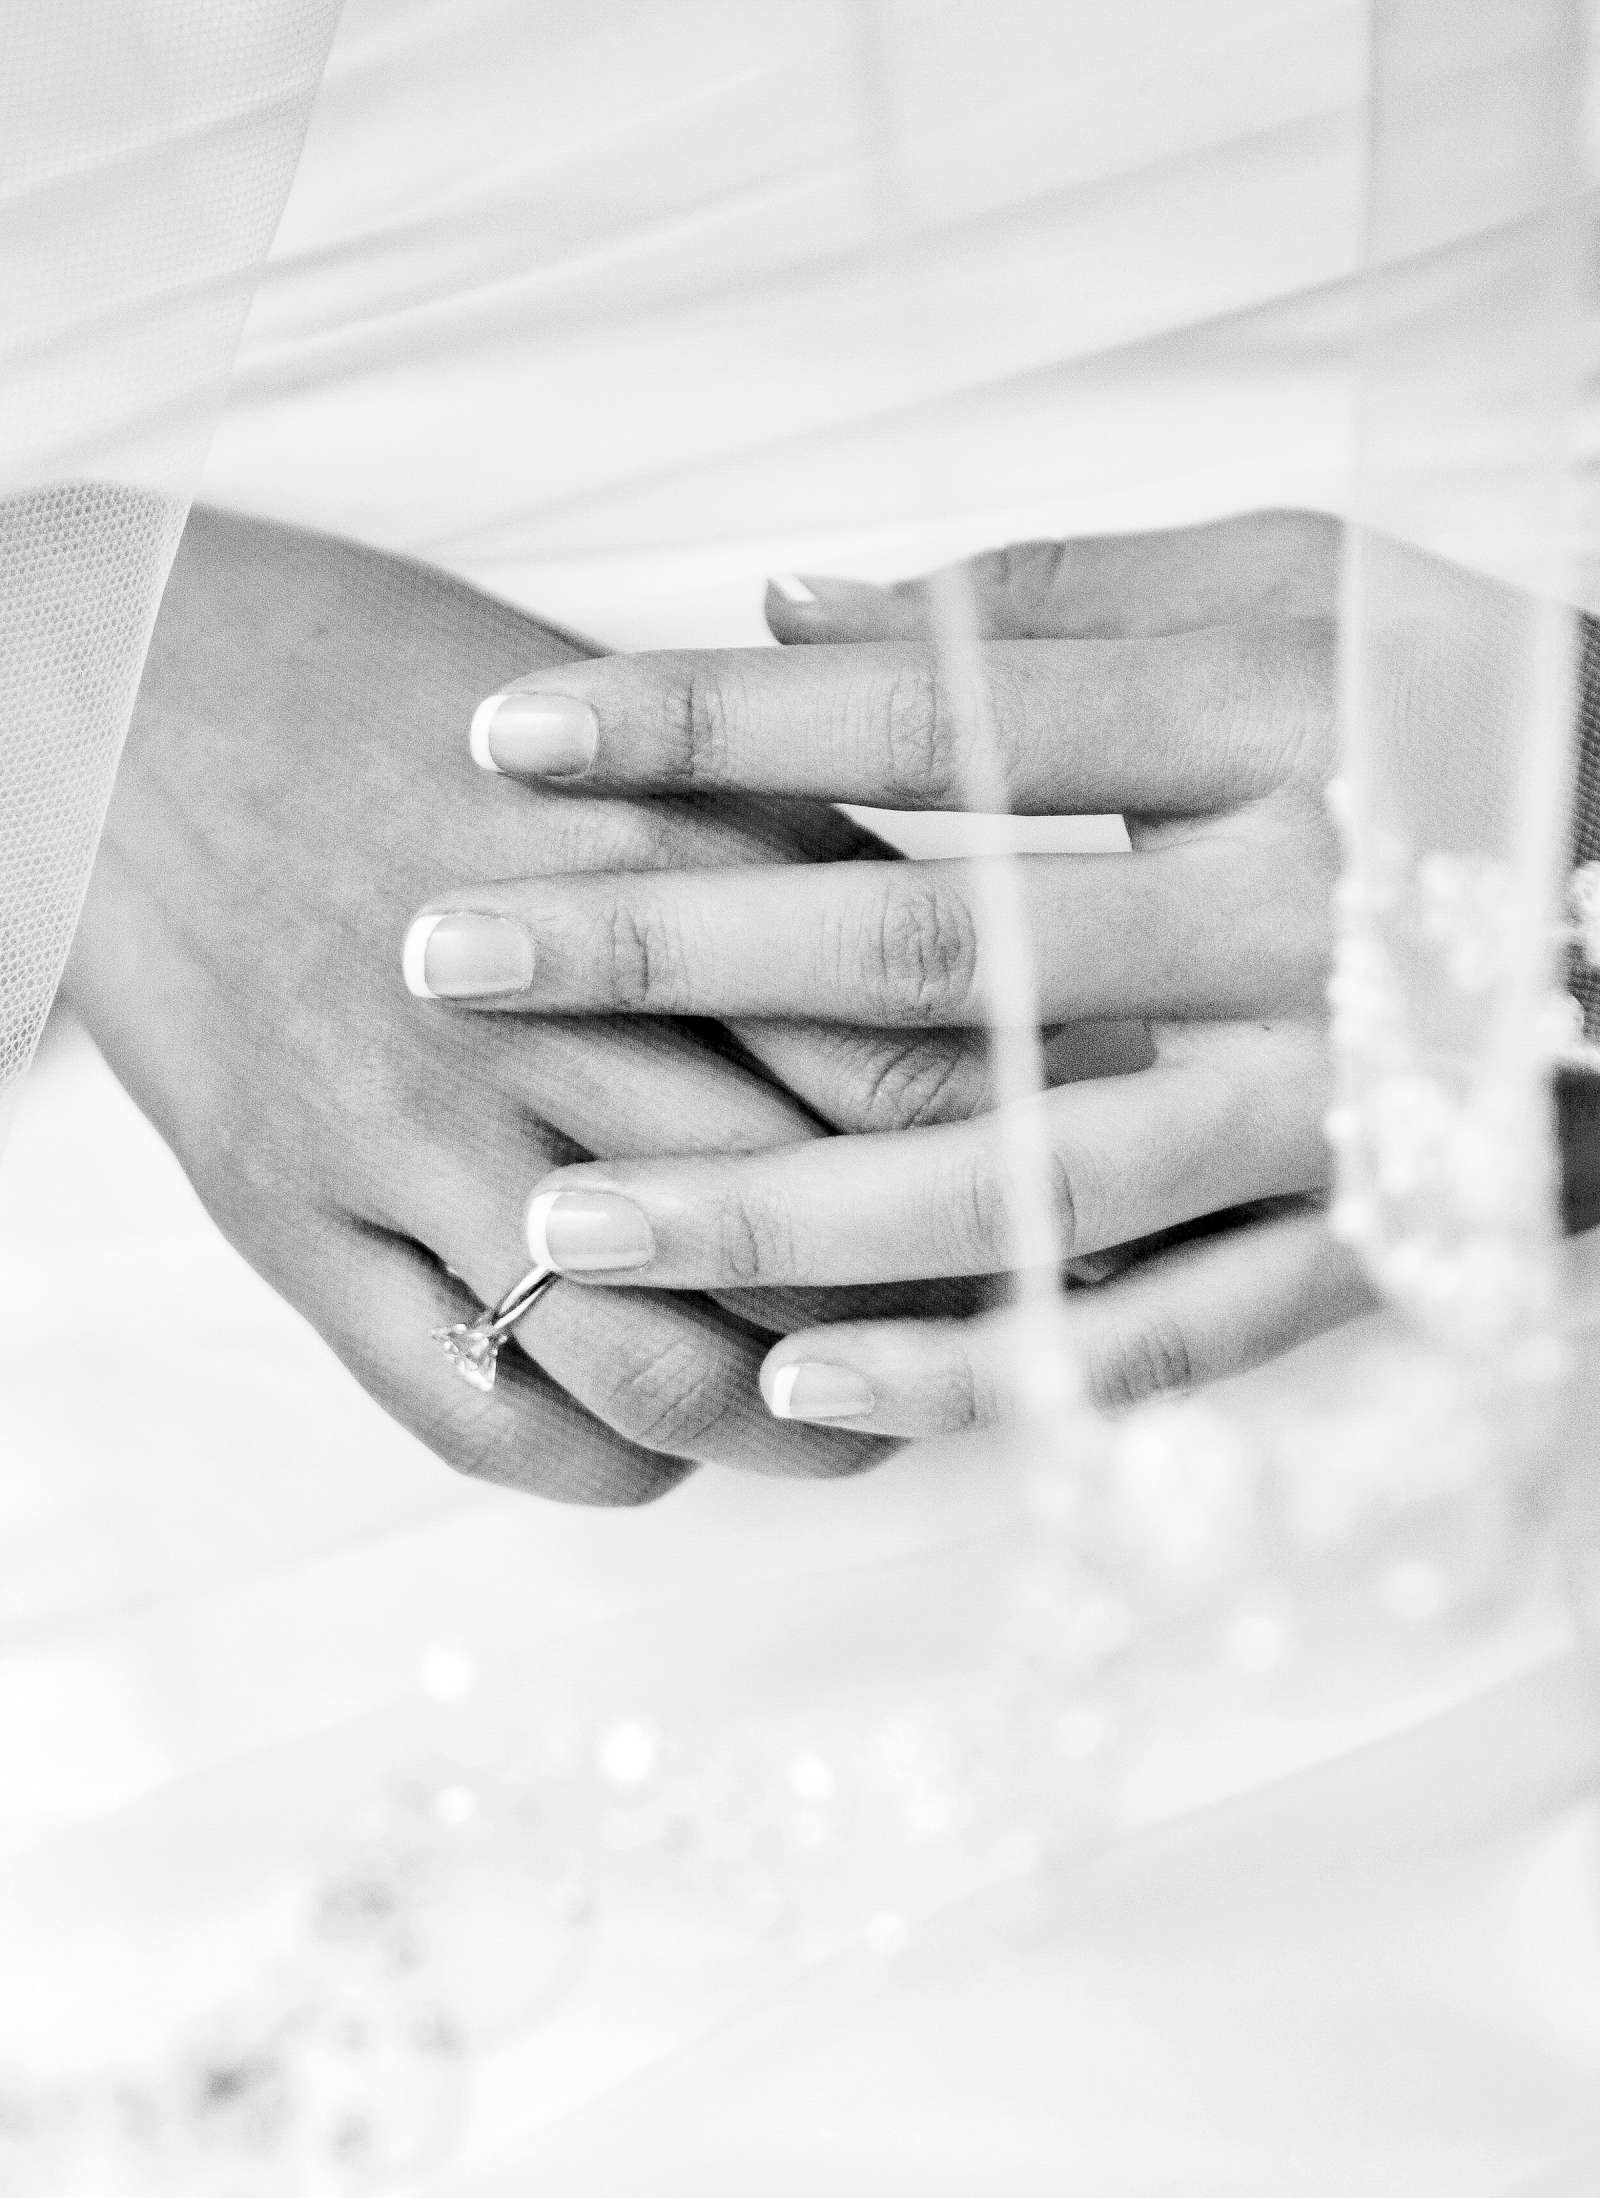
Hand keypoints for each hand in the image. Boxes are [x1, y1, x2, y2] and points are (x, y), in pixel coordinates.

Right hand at [68, 508, 974, 1497]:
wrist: (114, 694)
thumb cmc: (388, 692)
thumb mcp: (622, 730)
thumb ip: (800, 851)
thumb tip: (994, 992)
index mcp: (654, 861)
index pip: (910, 1061)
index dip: (1031, 1153)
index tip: (1087, 1187)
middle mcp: (542, 1011)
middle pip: (817, 1229)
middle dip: (946, 1313)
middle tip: (1008, 1336)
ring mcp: (406, 1133)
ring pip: (663, 1363)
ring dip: (794, 1426)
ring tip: (851, 1420)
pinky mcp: (292, 1222)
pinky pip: (480, 1416)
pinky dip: (609, 1463)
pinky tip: (661, 1437)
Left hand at [424, 512, 1371, 1428]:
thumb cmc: (1465, 714)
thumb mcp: (1303, 591)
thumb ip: (1056, 598)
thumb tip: (789, 599)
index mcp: (1272, 724)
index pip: (934, 715)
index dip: (708, 721)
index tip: (510, 735)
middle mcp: (1289, 921)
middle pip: (927, 948)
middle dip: (667, 952)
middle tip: (450, 957)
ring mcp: (1326, 1111)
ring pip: (1011, 1181)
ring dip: (772, 1203)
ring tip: (565, 1213)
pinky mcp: (1363, 1251)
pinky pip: (1152, 1340)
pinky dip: (978, 1372)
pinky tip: (800, 1383)